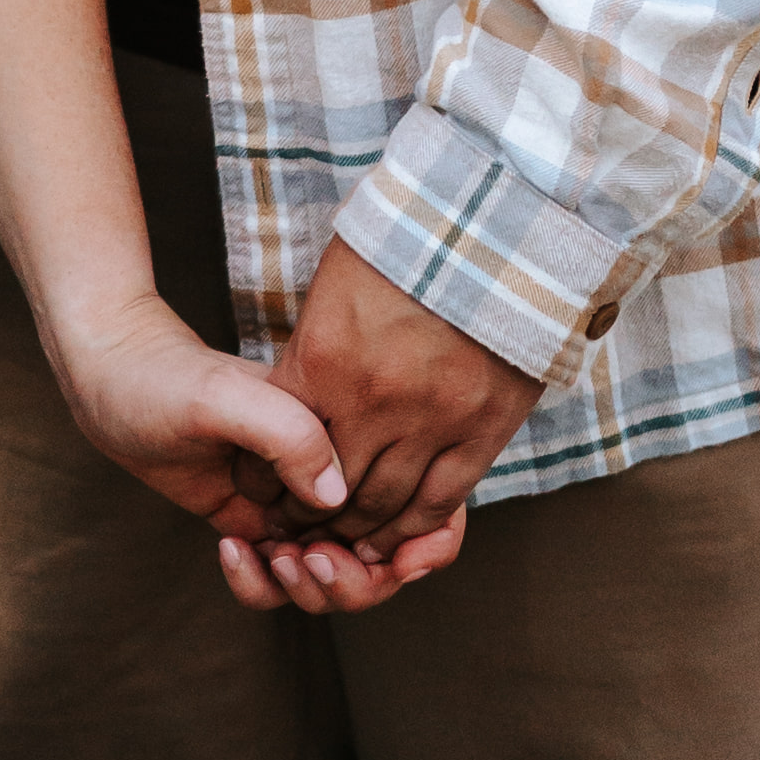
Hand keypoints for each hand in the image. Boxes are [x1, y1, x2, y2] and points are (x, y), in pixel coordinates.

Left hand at [45, 289, 466, 617]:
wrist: (109, 369)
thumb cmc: (164, 373)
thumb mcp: (223, 394)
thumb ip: (286, 433)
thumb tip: (336, 499)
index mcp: (346, 433)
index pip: (419, 500)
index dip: (424, 543)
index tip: (398, 560)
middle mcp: (327, 470)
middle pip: (381, 558)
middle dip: (358, 579)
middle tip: (312, 560)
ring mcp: (290, 500)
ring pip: (329, 577)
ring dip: (311, 588)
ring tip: (273, 556)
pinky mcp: (253, 520)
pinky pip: (274, 578)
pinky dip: (258, 582)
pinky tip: (229, 547)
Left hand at [272, 235, 548, 551]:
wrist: (498, 222)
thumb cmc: (409, 239)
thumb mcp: (337, 281)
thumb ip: (313, 346)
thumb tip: (295, 390)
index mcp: (324, 357)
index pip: (278, 448)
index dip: (263, 482)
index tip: (262, 489)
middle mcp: (371, 399)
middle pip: (327, 490)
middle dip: (306, 517)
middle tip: (298, 526)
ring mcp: (430, 419)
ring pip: (384, 506)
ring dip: (358, 532)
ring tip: (344, 536)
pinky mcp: (481, 430)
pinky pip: (441, 501)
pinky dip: (415, 528)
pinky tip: (398, 536)